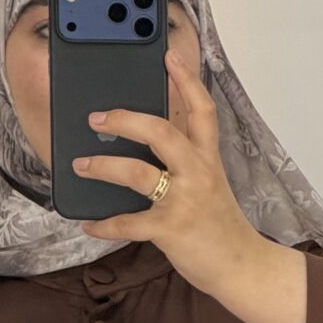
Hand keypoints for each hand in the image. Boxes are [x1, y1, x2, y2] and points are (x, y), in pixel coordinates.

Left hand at [71, 46, 260, 295]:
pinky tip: (90, 224)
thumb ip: (185, 165)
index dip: (186, 80)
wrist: (241, 266)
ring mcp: (184, 200)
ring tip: (81, 165)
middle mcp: (197, 172)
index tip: (169, 56)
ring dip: (102, 166)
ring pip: (136, 173)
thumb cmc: (220, 226)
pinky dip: (104, 225)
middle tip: (97, 118)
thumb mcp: (210, 185)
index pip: (201, 110)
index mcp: (208, 158)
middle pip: (160, 131)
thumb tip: (142, 151)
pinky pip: (128, 223)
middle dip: (124, 120)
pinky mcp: (171, 230)